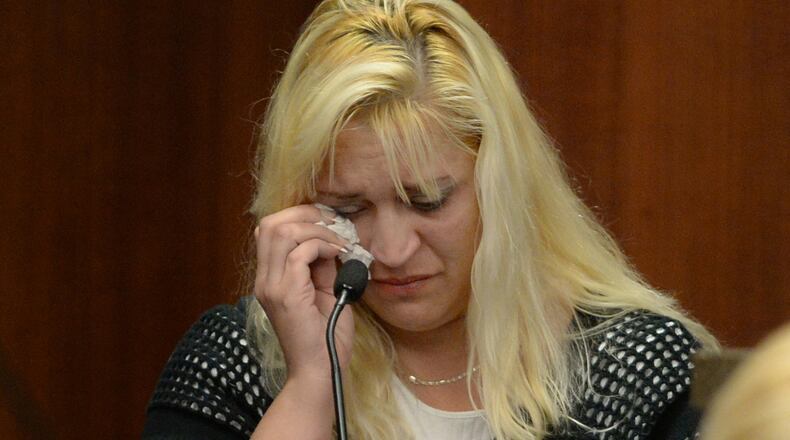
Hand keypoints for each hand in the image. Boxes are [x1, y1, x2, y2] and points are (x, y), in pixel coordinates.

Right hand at [253, 204, 354, 382]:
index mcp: (270, 278)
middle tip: (334, 222)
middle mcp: (265, 280)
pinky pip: (300, 253)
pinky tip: (340, 253)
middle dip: (306, 214)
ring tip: (339, 241)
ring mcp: (272, 287)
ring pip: (281, 232)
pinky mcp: (287, 295)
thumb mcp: (325, 291)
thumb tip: (333, 240)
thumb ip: (323, 266)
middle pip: (270, 223)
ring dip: (316, 229)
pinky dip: (323, 245)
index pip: (270, 229)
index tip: (330, 221)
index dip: (300, 216)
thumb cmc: (326, 336)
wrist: (320, 372)